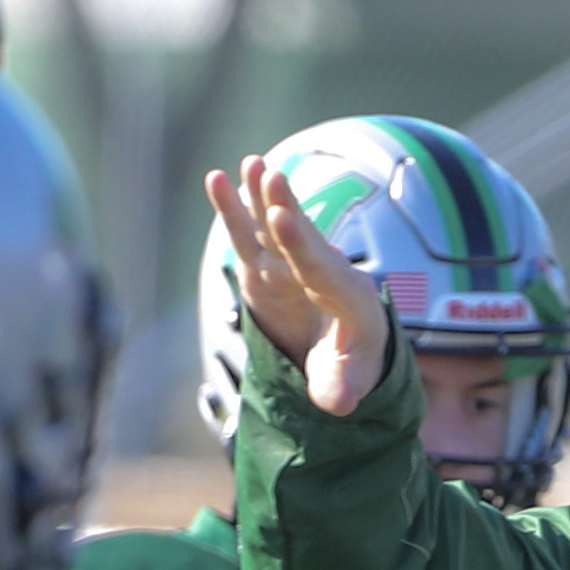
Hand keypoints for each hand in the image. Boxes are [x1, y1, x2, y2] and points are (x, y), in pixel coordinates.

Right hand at [203, 154, 388, 416]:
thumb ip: (341, 390)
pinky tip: (218, 178)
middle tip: (272, 178)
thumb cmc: (350, 366)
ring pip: (276, 227)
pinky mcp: (266, 267)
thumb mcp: (347, 383)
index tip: (283, 218)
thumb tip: (338, 404)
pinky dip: (236, 208)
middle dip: (286, 209)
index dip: (301, 244)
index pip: (323, 269)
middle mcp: (323, 273)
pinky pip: (250, 234)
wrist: (342, 352)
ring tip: (252, 164)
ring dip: (263, 196)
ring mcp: (292, 266)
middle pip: (304, 238)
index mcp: (351, 299)